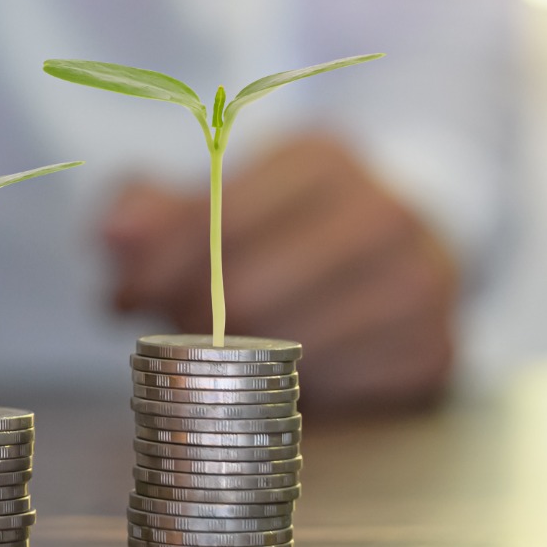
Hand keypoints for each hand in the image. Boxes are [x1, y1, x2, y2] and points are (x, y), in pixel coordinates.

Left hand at [101, 132, 458, 410]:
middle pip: (249, 293)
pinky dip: (294, 390)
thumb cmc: (292, 217)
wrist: (414, 232)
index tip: (122, 295)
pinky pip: (339, 389)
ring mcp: (421, 281)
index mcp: (323, 156)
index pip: (217, 221)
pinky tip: (276, 373)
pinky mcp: (435, 347)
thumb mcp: (224, 188)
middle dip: (190, 319)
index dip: (155, 267)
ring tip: (218, 353)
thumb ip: (155, 208)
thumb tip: (112, 237)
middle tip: (167, 332)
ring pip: (290, 348)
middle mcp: (383, 212)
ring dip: (236, 364)